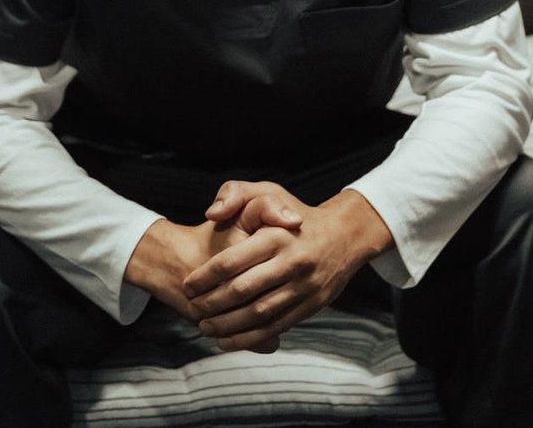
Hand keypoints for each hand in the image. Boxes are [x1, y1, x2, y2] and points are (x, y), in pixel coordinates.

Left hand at [182, 186, 391, 352]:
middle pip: (243, 290)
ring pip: (258, 313)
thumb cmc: (296, 213)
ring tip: (206, 327)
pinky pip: (276, 326)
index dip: (206, 277)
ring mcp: (303, 286)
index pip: (232, 260)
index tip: (188, 285)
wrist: (344, 236)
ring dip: (228, 325)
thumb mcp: (268, 192)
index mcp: (276, 235)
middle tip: (193, 309)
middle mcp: (291, 262)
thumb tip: (211, 214)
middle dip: (212, 304)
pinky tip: (228, 341)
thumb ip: (235, 193)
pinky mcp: (311, 305)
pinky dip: (250, 338)